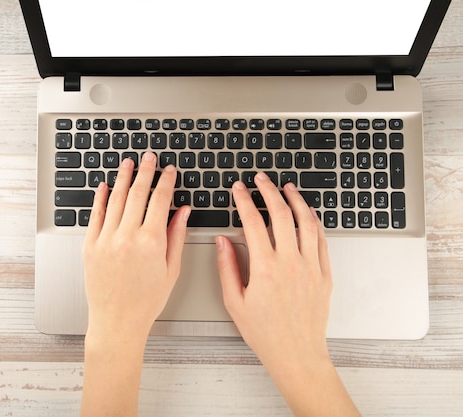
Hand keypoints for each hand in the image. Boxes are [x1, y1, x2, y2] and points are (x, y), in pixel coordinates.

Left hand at [83, 152, 189, 341]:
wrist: (117, 321)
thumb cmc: (146, 301)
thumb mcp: (171, 270)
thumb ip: (176, 236)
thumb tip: (183, 211)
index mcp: (151, 242)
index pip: (160, 200)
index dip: (166, 181)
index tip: (169, 171)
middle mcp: (127, 236)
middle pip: (137, 193)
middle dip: (146, 172)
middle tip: (149, 157)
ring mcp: (106, 239)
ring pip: (115, 199)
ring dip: (123, 178)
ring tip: (128, 163)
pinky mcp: (90, 246)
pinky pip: (95, 215)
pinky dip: (100, 198)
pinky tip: (104, 186)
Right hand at [216, 173, 360, 416]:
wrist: (296, 354)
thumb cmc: (265, 333)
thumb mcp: (234, 302)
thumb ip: (227, 267)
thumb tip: (222, 241)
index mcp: (265, 268)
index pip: (252, 222)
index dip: (244, 200)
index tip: (238, 189)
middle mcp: (290, 263)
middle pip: (281, 214)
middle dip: (269, 191)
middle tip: (261, 179)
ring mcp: (311, 267)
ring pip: (306, 222)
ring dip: (296, 200)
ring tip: (287, 188)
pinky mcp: (324, 274)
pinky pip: (322, 240)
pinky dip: (314, 222)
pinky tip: (307, 214)